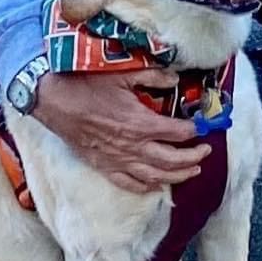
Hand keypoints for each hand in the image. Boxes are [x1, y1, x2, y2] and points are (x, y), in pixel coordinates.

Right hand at [32, 68, 209, 192]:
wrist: (56, 101)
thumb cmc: (87, 85)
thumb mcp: (122, 73)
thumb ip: (152, 76)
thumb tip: (175, 77)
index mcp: (139, 122)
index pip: (176, 132)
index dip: (194, 130)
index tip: (203, 126)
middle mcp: (133, 146)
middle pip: (172, 160)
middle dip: (193, 158)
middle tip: (205, 152)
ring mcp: (118, 160)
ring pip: (155, 176)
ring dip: (178, 176)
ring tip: (192, 172)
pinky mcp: (105, 166)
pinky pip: (131, 184)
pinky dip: (148, 187)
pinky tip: (157, 185)